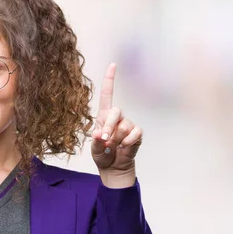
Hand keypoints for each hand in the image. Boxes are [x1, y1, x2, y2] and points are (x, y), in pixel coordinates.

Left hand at [91, 63, 142, 187]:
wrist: (113, 168)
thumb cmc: (102, 155)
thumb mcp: (95, 149)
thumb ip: (96, 142)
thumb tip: (98, 135)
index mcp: (104, 116)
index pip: (107, 94)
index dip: (109, 80)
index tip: (113, 65)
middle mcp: (117, 118)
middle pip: (115, 112)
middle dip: (108, 127)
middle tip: (104, 140)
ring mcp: (128, 125)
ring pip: (124, 126)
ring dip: (117, 138)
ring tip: (114, 147)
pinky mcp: (137, 133)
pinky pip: (134, 133)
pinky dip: (128, 143)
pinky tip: (124, 147)